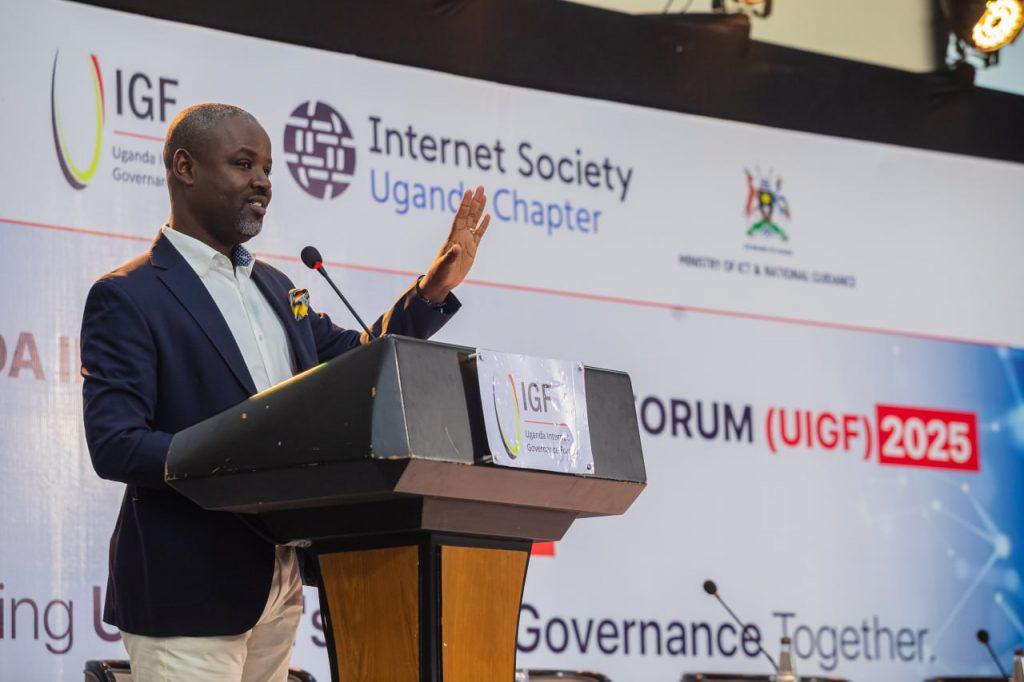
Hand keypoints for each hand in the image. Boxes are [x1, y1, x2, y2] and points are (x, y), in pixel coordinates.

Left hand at [419, 185, 490, 301]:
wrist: (442, 282)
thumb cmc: (440, 273)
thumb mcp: (444, 265)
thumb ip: (451, 256)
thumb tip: (457, 247)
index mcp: (453, 237)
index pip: (460, 216)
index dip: (465, 204)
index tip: (469, 191)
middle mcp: (460, 235)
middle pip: (469, 214)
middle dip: (475, 201)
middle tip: (481, 187)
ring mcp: (467, 241)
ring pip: (474, 221)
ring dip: (479, 208)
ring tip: (485, 195)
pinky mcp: (472, 248)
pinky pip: (479, 233)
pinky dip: (483, 224)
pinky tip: (488, 215)